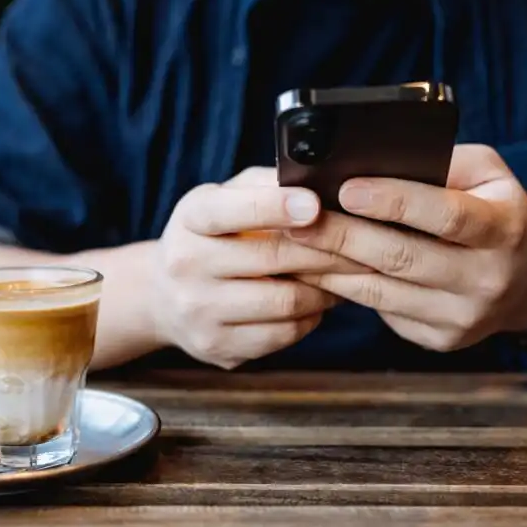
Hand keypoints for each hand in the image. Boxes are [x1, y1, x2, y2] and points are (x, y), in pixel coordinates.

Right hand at [152, 167, 366, 368]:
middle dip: (326, 250)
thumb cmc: (213, 235)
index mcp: (190, 218)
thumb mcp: (225, 198)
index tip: (315, 205)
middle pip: (272, 258)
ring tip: (343, 274)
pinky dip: (311, 317)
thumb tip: (317, 179)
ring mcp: (199, 311)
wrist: (164, 295)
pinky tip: (316, 302)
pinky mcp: (218, 347)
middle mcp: (186, 265)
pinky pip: (283, 334)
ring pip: (285, 302)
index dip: (276, 207)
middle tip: (362, 244)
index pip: (231, 210)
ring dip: (325, 288)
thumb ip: (265, 185)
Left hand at [291, 145, 526, 352]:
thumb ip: (442, 164)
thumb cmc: (498, 213)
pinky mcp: (440, 339)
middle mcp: (487, 278)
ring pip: (383, 291)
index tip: (347, 188)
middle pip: (403, 257)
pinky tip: (319, 269)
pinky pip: (382, 310)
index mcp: (503, 229)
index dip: (395, 201)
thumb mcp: (488, 175)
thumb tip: (377, 161)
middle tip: (299, 218)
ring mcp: (463, 316)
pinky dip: (345, 289)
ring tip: (296, 242)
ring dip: (332, 266)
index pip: (446, 215)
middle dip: (344, 235)